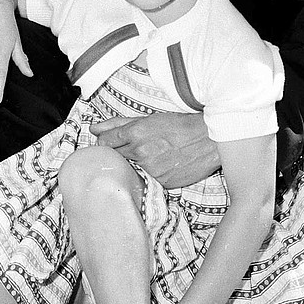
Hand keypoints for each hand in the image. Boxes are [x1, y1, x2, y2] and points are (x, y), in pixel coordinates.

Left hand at [90, 111, 220, 187]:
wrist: (209, 138)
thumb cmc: (180, 125)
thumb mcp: (149, 119)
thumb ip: (118, 123)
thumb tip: (94, 127)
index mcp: (135, 133)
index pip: (104, 143)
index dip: (107, 143)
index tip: (112, 144)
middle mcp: (141, 152)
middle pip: (115, 158)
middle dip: (120, 154)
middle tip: (135, 149)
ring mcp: (152, 170)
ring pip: (131, 171)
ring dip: (136, 166)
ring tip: (152, 157)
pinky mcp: (163, 184)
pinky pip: (147, 181)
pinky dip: (150, 176)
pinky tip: (161, 166)